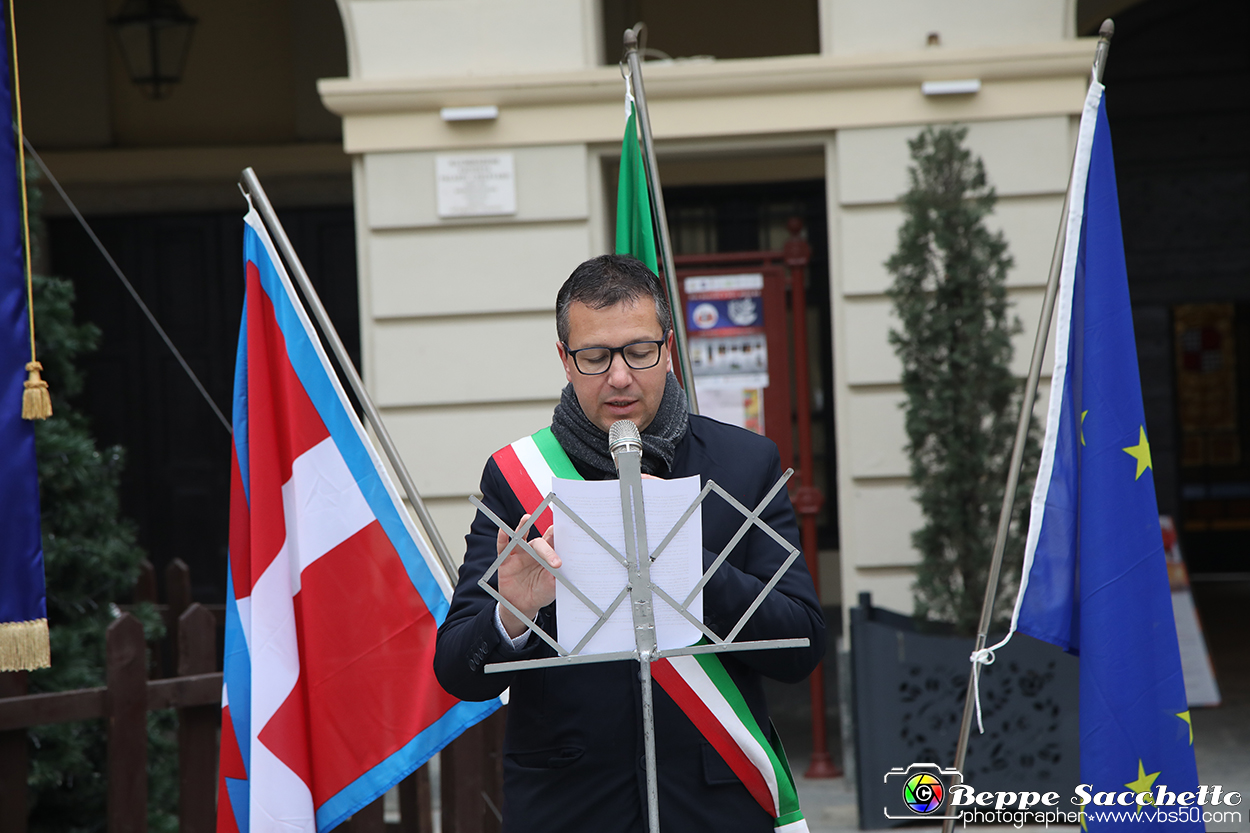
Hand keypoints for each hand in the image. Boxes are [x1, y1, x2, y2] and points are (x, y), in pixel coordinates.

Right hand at [497, 514, 560, 637]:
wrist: (522, 605)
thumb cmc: (541, 592)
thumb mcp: (552, 586)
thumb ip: (559, 577)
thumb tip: (570, 569)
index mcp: (548, 556)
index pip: (555, 544)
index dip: (561, 539)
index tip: (570, 535)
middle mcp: (533, 551)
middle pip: (540, 543)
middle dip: (548, 547)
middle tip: (556, 559)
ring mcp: (519, 554)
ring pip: (521, 537)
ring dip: (523, 526)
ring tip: (527, 518)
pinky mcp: (505, 560)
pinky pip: (503, 547)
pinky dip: (502, 538)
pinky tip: (503, 531)